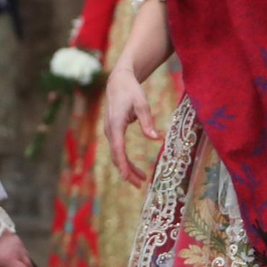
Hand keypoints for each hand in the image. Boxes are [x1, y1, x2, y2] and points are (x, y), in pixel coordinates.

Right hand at [104, 61, 158, 187]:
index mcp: (115, 124)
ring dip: (127, 167)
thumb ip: (147, 121)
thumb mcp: (142, 103)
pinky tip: (134, 167)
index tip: (128, 178)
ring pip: (117, 155)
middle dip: (127, 171)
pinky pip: (118, 150)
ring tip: (141, 179)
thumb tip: (156, 139)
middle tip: (140, 184)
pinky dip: (125, 160)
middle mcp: (110, 130)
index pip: (118, 149)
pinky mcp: (113, 132)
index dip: (123, 165)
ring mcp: (110, 132)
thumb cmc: (131, 91)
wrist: (118, 82)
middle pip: (117, 156)